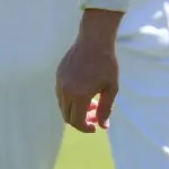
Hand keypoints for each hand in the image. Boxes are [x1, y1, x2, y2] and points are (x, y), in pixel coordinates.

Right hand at [56, 10, 121, 131]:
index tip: (95, 127)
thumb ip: (106, 108)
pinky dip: (70, 99)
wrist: (94, 40)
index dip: (86, 128)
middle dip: (81, 120)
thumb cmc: (106, 63)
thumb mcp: (111, 87)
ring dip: (75, 109)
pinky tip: (83, 92)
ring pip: (63, 106)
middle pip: (68, 116)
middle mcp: (65, 92)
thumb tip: (103, 126)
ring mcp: (59, 83)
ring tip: (92, 102)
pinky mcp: (58, 76)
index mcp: (79, 96)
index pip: (77, 121)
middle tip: (95, 114)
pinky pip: (61, 94)